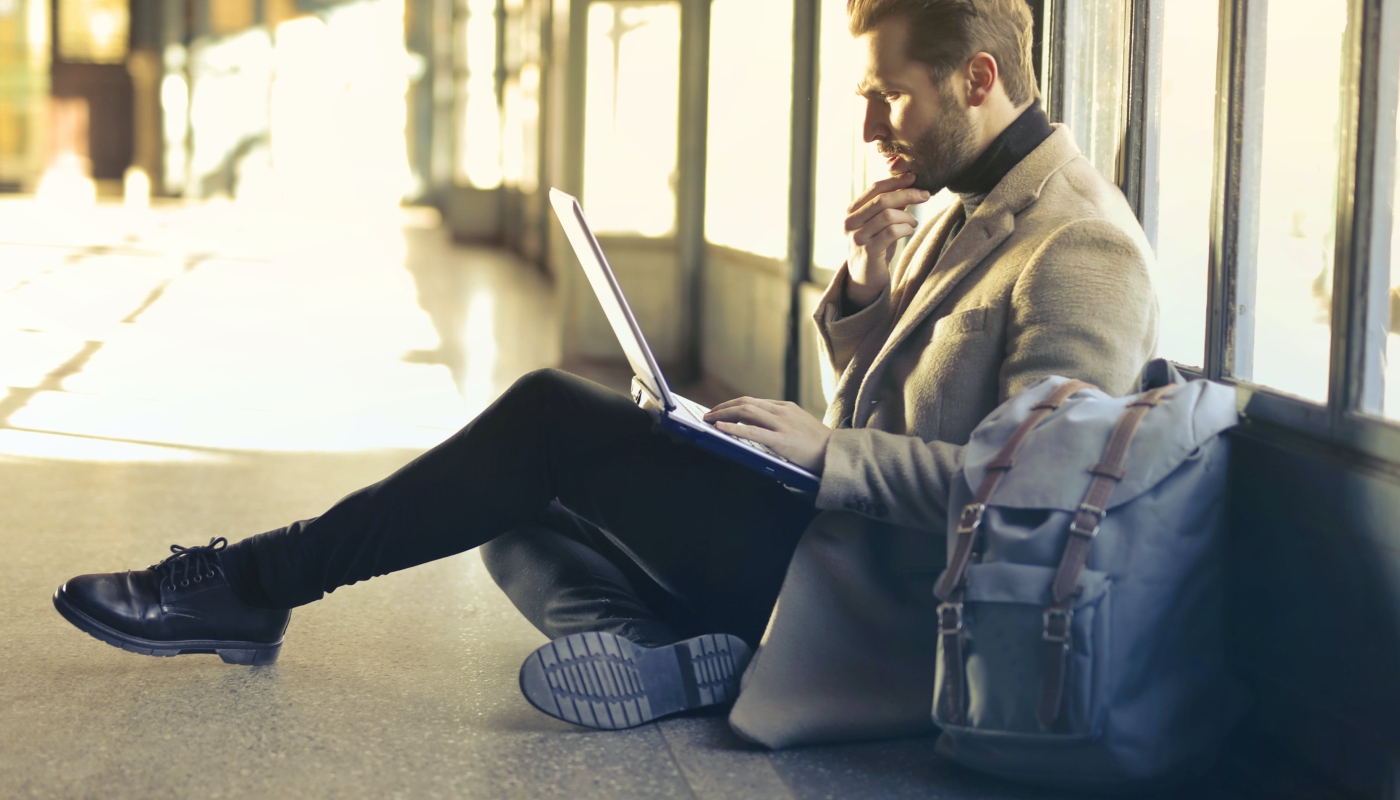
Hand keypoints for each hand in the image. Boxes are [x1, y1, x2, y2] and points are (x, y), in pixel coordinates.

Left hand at [703, 397, 831, 473]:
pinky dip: (733, 428)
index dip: (733, 405)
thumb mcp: (798, 426)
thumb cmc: (818, 445)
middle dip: (723, 407)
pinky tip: (720, 428)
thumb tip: (754, 427)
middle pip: (746, 403)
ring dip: (723, 414)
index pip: (753, 401)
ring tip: (709, 420)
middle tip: (707, 414)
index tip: (720, 410)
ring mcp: (782, 424)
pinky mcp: (782, 440)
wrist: (838, 454)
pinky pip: (752, 431)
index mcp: (786, 407)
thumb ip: (779, 423)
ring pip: (746, 412)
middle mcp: (782, 411)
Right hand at [844, 173, 930, 307]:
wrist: (864, 279)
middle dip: (907, 194)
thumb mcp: (879, 224)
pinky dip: (906, 229)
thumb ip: (889, 206)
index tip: (914, 177)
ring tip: (913, 223)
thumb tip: (909, 184)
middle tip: (925, 195)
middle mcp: (850, 223)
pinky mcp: (868, 252)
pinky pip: (892, 232)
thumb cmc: (875, 247)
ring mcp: (858, 238)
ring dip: (907, 217)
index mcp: (852, 211)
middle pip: (882, 200)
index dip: (896, 181)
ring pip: (888, 215)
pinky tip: (909, 231)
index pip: (875, 188)